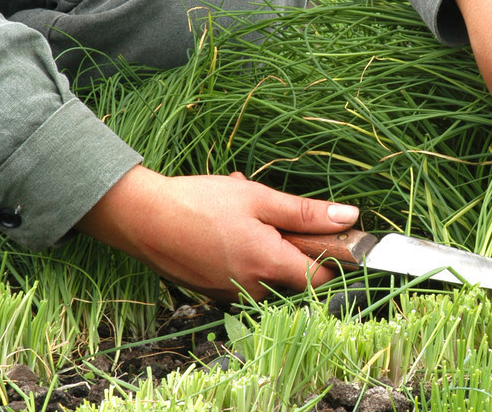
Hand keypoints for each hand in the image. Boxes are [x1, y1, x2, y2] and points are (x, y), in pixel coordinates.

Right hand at [76, 166, 358, 300]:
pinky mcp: (212, 290)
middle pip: (292, 272)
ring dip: (262, 239)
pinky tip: (223, 224)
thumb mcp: (259, 198)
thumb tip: (350, 218)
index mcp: (269, 265)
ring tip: (239, 209)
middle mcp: (253, 288)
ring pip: (265, 269)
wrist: (141, 218)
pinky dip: (241, 249)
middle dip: (288, 239)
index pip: (322, 278)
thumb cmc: (200, 203)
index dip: (332, 256)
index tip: (327, 233)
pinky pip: (242, 271)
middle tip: (268, 208)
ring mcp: (230, 293)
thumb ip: (306, 213)